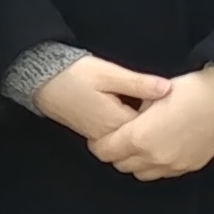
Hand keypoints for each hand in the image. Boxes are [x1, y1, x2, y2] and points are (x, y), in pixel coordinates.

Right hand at [37, 54, 169, 145]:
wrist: (40, 80)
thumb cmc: (74, 74)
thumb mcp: (108, 74)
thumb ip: (138, 83)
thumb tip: (167, 88)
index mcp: (116, 122)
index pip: (151, 127)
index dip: (165, 114)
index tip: (173, 101)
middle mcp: (108, 136)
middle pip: (142, 137)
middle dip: (156, 123)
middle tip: (166, 105)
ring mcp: (99, 137)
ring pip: (131, 139)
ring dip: (143, 127)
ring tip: (153, 110)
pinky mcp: (94, 134)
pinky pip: (120, 136)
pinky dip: (130, 127)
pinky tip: (135, 113)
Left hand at [91, 62, 213, 182]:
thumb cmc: (190, 89)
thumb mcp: (152, 93)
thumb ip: (132, 111)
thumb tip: (123, 117)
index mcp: (140, 136)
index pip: (104, 151)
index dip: (98, 142)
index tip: (100, 133)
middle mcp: (155, 157)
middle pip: (120, 165)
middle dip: (114, 152)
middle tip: (117, 136)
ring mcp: (174, 165)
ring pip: (140, 173)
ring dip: (134, 161)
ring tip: (138, 142)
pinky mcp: (190, 166)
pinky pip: (163, 173)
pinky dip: (155, 164)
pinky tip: (159, 146)